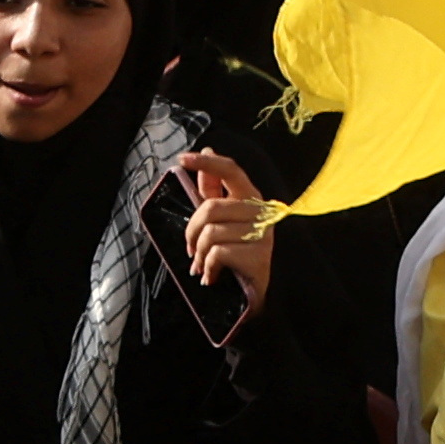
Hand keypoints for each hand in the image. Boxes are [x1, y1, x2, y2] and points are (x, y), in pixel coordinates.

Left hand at [174, 149, 275, 313]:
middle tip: (191, 248)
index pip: (231, 171)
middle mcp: (261, 211)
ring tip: (202, 265)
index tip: (182, 159)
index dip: (206, 163)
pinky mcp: (259, 255)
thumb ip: (214, 188)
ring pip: (211, 233)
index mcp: (251, 197)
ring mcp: (262, 233)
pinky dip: (208, 267)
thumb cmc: (237, 251)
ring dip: (199, 254)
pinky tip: (211, 275)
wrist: (254, 293)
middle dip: (192, 230)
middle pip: (211, 207)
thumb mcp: (223, 218)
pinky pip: (218, 253)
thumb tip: (207, 150)